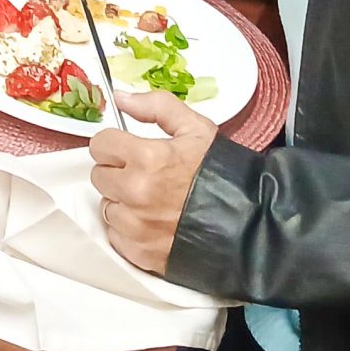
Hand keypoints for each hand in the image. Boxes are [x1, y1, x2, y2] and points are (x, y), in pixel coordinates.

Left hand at [89, 90, 218, 274]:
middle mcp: (135, 192)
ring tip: (151, 201)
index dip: (115, 145)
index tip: (129, 151)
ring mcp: (135, 226)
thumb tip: (121, 97)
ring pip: (107, 205)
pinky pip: (116, 235)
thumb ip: (156, 107)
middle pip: (99, 175)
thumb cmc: (222, 173)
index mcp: (147, 157)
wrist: (249, 225)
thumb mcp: (196, 129)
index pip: (100, 144)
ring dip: (122, 202)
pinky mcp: (139, 253)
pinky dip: (128, 229)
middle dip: (118, 172)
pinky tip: (152, 222)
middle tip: (144, 175)